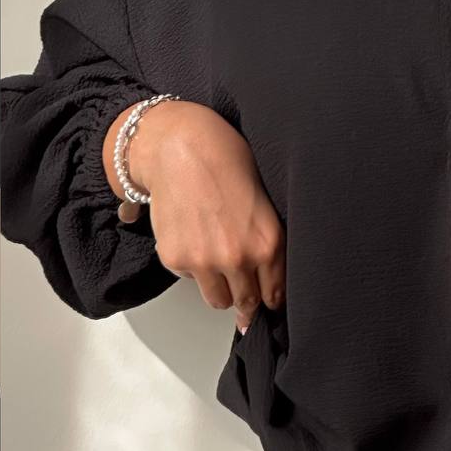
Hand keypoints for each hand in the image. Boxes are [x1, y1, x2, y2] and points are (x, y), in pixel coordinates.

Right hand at [104, 99, 285, 330]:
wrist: (180, 146)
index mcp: (269, 244)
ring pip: (217, 301)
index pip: (274, 295)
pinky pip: (188, 279)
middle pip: (246, 303)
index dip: (269, 299)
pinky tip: (193, 237)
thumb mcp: (264, 203)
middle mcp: (238, 258)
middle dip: (244, 297)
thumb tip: (265, 277)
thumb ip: (267, 242)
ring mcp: (204, 261)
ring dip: (218, 287)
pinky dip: (191, 266)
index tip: (264, 300)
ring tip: (215, 260)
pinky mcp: (175, 259)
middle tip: (240, 286)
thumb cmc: (223, 161)